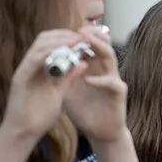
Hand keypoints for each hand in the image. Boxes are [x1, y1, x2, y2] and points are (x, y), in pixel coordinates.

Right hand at [0, 30, 87, 141]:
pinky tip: (63, 51)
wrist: (23, 134)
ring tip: (75, 40)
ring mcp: (23, 71)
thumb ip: (69, 78)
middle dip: (63, 35)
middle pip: (43, 40)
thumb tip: (83, 63)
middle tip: (80, 35)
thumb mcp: (59, 93)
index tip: (82, 37)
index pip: (50, 44)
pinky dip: (48, 53)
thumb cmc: (39, 116)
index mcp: (38, 68)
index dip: (65, 38)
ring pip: (38, 46)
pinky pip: (33, 60)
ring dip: (58, 40)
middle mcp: (29, 66)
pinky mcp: (20, 79)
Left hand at [62, 25, 127, 143]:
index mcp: (93, 68)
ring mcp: (113, 80)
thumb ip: (60, 76)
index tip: (65, 30)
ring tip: (85, 42)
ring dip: (99, 47)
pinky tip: (87, 79)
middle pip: (102, 45)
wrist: (99, 132)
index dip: (79, 36)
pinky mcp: (119, 93)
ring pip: (110, 57)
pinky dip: (100, 80)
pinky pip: (111, 82)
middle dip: (91, 35)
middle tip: (79, 29)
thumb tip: (43, 62)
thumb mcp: (67, 90)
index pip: (89, 45)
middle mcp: (105, 70)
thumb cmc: (84, 111)